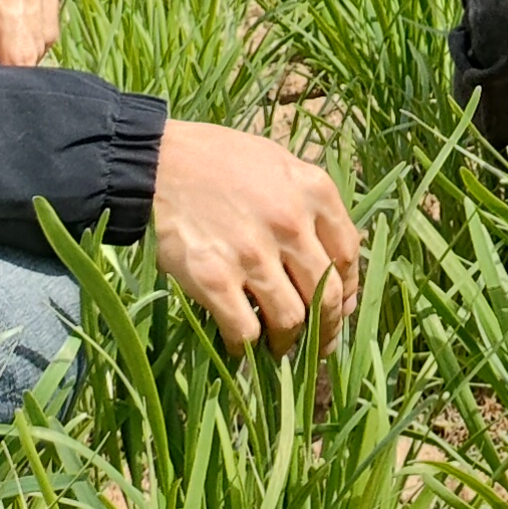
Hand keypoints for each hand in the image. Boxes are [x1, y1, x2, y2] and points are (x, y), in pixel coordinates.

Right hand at [148, 118, 360, 352]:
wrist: (159, 163)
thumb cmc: (223, 161)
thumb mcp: (282, 166)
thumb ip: (312, 208)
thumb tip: (334, 264)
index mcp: (314, 192)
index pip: (348, 254)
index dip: (348, 289)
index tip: (341, 307)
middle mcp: (291, 223)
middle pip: (326, 294)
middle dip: (327, 327)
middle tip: (319, 342)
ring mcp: (253, 253)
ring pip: (290, 320)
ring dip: (288, 342)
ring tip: (279, 347)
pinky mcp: (214, 278)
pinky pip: (245, 330)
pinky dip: (247, 347)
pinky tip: (242, 346)